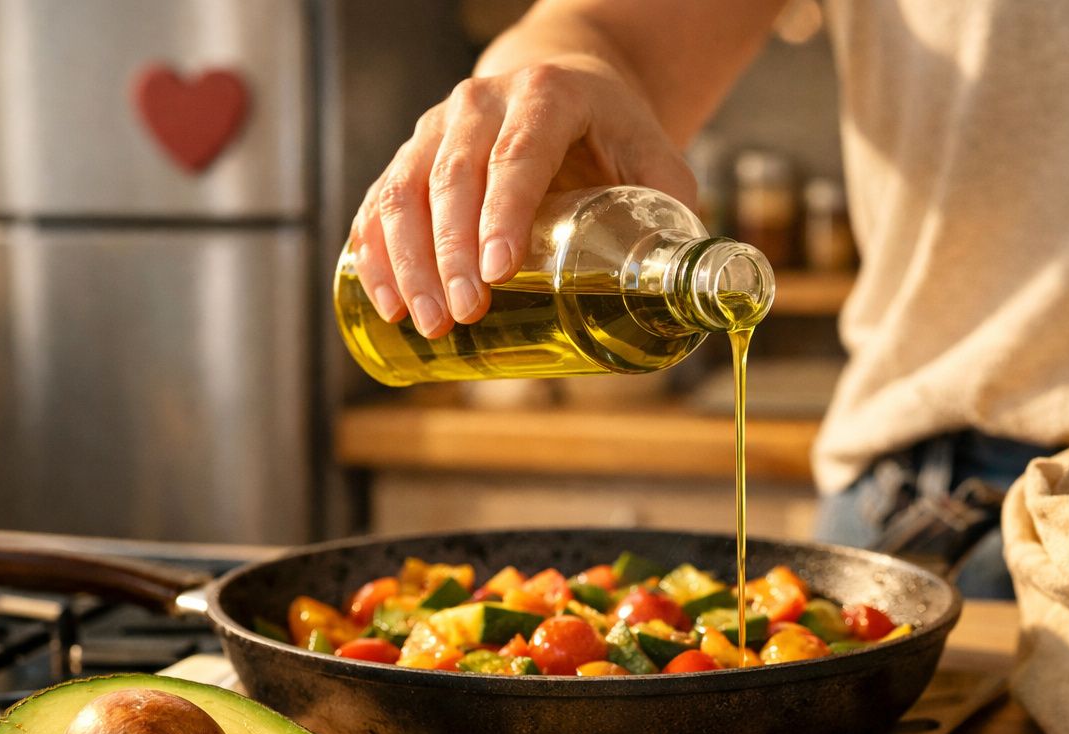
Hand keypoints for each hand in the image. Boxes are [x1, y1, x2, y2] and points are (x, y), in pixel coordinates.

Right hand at [347, 56, 696, 338]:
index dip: (502, 212)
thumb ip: (672, 206)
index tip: (498, 272)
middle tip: (461, 315)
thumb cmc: (609, 128)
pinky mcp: (410, 155)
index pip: (517, 155)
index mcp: (545, 96)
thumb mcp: (652, 151)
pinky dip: (375, 253)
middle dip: (450, 254)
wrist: (560, 76)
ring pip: (404, 190)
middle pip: (452, 178)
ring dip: (407, 262)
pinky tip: (385, 301)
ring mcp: (437, 128)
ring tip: (424, 322)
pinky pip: (379, 202)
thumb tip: (693, 283)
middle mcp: (480, 104)